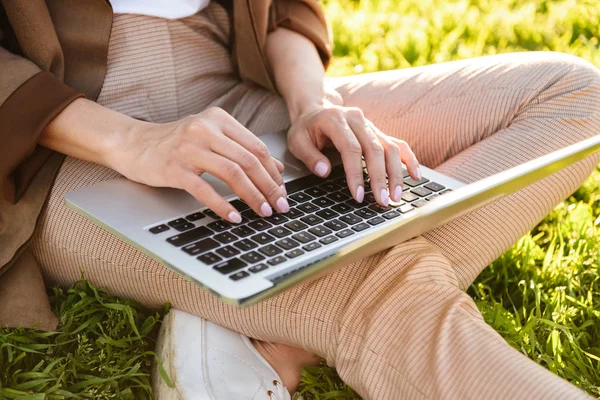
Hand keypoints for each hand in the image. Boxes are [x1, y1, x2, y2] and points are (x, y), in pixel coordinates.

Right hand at [113, 107, 287, 222]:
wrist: (133, 144)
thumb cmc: (176, 143)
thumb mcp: (211, 138)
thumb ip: (242, 149)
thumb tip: (277, 169)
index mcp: (219, 119)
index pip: (256, 148)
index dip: (274, 173)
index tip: (283, 192)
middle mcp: (205, 129)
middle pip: (248, 161)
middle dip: (269, 187)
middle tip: (280, 207)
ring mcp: (189, 148)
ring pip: (232, 173)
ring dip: (253, 196)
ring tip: (264, 213)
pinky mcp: (174, 168)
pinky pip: (204, 189)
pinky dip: (223, 205)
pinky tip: (234, 217)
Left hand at [286, 103, 420, 205]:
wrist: (317, 108)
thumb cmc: (306, 128)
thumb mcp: (297, 141)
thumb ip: (310, 156)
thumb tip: (325, 171)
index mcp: (336, 120)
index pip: (351, 149)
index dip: (356, 174)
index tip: (358, 196)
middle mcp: (357, 120)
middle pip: (375, 149)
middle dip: (380, 178)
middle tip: (382, 201)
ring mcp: (371, 125)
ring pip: (390, 148)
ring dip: (396, 173)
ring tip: (396, 196)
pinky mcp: (379, 132)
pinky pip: (399, 144)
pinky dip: (409, 160)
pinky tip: (415, 176)